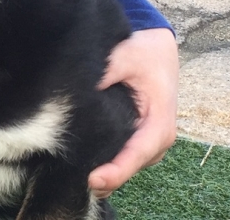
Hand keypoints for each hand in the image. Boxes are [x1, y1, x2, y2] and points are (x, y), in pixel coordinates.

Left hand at [89, 28, 178, 197]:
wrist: (157, 48)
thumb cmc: (144, 52)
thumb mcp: (125, 55)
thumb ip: (105, 73)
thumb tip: (80, 92)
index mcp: (160, 123)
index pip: (136, 155)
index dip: (115, 171)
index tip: (92, 180)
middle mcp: (158, 139)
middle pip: (128, 168)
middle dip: (103, 175)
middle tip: (69, 173)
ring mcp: (149, 144)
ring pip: (124, 166)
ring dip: (102, 169)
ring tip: (72, 166)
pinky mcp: (139, 141)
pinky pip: (122, 158)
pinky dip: (105, 161)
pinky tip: (82, 158)